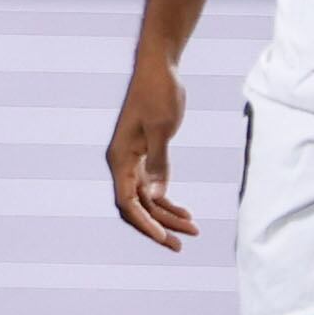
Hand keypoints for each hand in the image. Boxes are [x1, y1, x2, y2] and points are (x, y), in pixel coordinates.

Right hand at [108, 53, 194, 250]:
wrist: (159, 69)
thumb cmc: (159, 94)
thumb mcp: (162, 129)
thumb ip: (159, 162)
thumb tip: (157, 193)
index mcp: (120, 157)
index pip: (128, 202)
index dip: (145, 224)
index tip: (165, 239)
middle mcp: (123, 162)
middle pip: (136, 206)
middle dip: (158, 226)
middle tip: (182, 245)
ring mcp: (134, 160)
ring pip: (147, 199)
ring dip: (167, 215)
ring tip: (193, 230)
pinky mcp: (146, 155)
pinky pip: (153, 186)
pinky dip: (168, 200)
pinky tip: (185, 212)